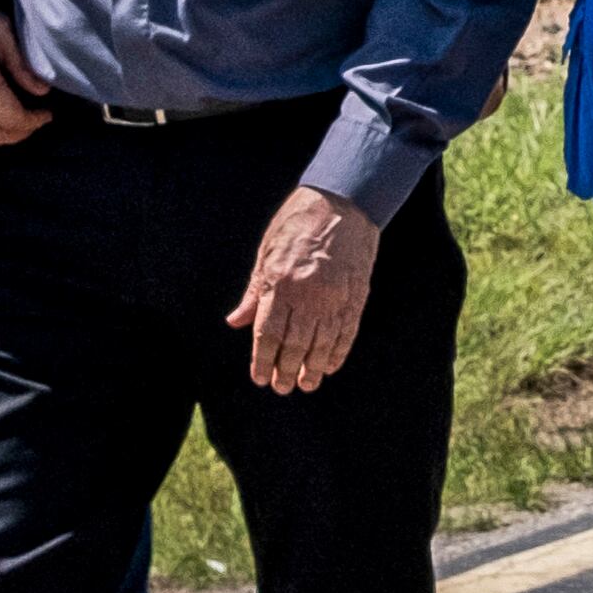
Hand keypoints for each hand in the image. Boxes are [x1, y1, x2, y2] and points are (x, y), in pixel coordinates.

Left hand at [224, 186, 380, 393]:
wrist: (344, 203)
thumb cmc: (299, 224)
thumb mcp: (266, 253)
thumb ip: (255, 292)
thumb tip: (236, 321)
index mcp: (281, 283)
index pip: (268, 334)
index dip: (262, 361)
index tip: (260, 378)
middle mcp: (308, 294)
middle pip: (294, 345)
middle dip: (286, 370)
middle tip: (282, 388)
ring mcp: (335, 296)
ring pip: (322, 343)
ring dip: (312, 368)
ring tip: (306, 385)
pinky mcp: (356, 295)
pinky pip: (347, 332)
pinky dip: (338, 352)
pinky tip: (330, 365)